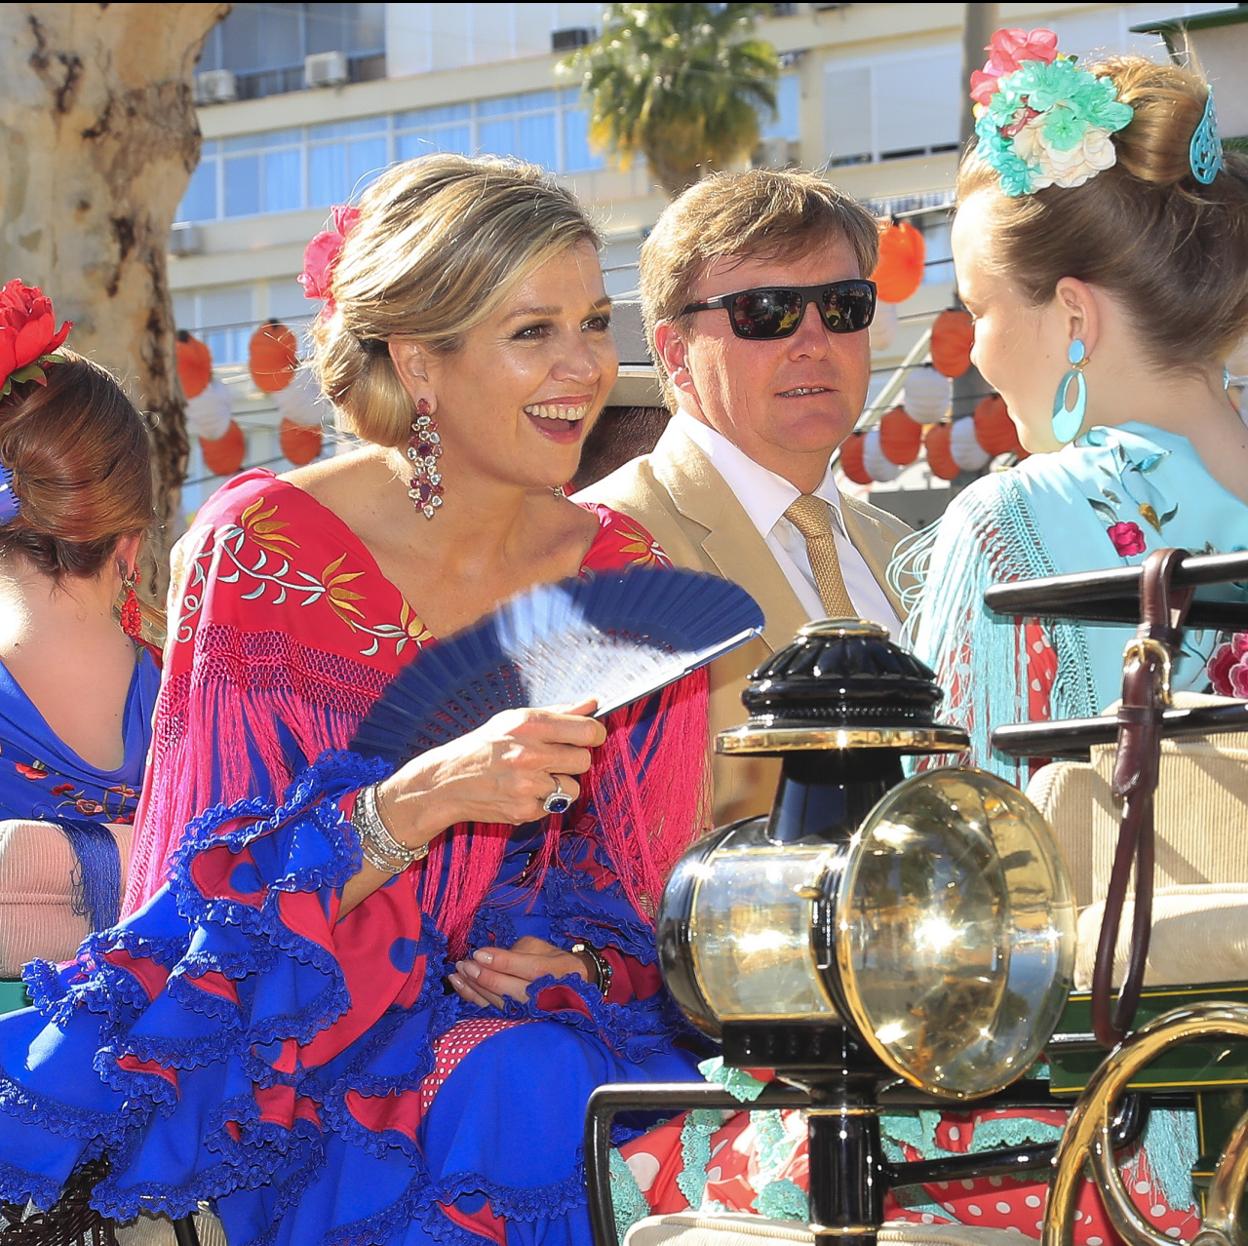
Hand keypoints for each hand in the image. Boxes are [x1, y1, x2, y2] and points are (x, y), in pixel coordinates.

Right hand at [377, 699, 605, 848]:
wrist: (446, 781)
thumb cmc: (483, 746)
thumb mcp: (514, 720)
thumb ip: (558, 713)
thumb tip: (593, 703)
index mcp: (529, 725)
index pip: (587, 731)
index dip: (594, 734)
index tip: (590, 737)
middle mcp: (530, 754)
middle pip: (585, 760)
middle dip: (574, 760)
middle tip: (554, 758)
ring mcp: (527, 785)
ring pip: (573, 787)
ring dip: (560, 784)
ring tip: (534, 777)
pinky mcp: (524, 811)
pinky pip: (554, 806)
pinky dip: (543, 801)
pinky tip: (521, 792)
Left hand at [450, 935, 590, 1008]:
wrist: (574, 991)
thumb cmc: (555, 963)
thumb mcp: (544, 948)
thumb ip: (520, 950)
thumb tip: (492, 955)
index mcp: (552, 972)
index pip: (525, 968)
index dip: (501, 961)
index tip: (478, 952)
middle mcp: (541, 995)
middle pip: (509, 989)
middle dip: (483, 977)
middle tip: (464, 964)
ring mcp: (528, 1011)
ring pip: (497, 1001)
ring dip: (474, 988)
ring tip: (457, 973)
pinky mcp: (516, 1018)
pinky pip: (491, 1010)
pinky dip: (473, 998)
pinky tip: (459, 985)